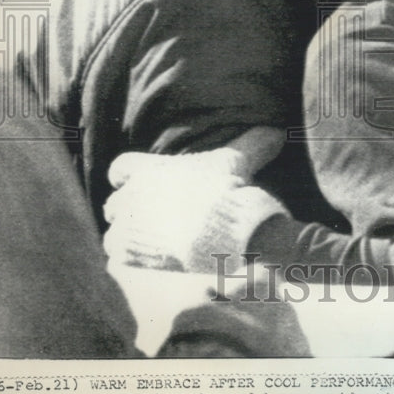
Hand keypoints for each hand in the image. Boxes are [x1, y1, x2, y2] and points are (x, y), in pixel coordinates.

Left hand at [103, 127, 286, 271]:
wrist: (220, 234)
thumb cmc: (225, 193)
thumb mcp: (239, 161)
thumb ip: (254, 144)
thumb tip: (279, 131)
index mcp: (147, 170)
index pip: (120, 168)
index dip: (128, 177)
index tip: (140, 185)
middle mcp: (129, 196)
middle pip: (115, 203)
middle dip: (129, 211)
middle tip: (150, 220)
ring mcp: (126, 228)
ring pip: (115, 233)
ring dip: (128, 237)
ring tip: (150, 245)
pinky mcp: (127, 256)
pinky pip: (116, 258)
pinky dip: (129, 262)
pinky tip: (149, 263)